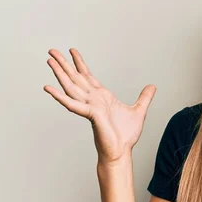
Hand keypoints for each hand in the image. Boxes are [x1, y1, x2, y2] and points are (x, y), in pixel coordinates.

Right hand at [43, 48, 156, 163]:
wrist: (121, 151)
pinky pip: (72, 104)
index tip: (72, 50)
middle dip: (64, 64)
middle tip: (51, 50)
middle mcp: (93, 100)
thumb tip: (152, 86)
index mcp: (102, 97)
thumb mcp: (139, 111)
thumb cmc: (125, 135)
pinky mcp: (90, 115)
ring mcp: (89, 107)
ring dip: (60, 74)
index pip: (88, 76)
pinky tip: (49, 88)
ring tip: (49, 61)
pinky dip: (60, 96)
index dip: (80, 63)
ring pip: (71, 87)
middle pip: (75, 78)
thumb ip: (144, 98)